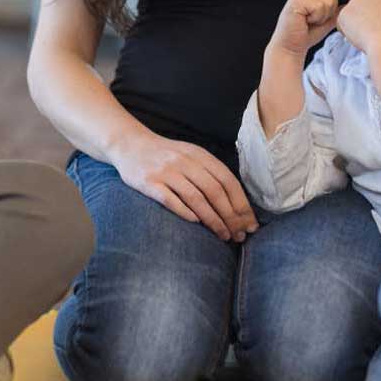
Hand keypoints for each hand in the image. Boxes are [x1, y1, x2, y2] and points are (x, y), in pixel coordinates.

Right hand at [113, 134, 257, 240]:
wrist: (130, 144)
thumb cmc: (166, 156)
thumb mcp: (190, 155)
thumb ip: (210, 173)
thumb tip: (236, 205)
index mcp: (199, 155)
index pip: (227, 181)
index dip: (241, 204)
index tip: (250, 224)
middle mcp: (184, 161)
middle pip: (214, 191)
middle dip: (231, 216)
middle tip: (239, 235)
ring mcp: (166, 172)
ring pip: (196, 198)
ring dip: (213, 220)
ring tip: (223, 236)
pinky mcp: (149, 182)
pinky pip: (170, 200)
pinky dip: (185, 212)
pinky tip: (196, 223)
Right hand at [269, 0, 338, 58]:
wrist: (291, 46)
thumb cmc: (309, 32)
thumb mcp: (330, 16)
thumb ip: (340, 4)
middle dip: (330, 9)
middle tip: (315, 18)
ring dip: (323, 15)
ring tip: (310, 20)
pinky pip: (320, 6)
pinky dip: (317, 18)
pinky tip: (305, 21)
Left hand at [336, 0, 380, 54]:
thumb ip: (368, 7)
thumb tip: (353, 11)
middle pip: (357, 2)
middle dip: (360, 16)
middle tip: (372, 25)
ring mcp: (356, 0)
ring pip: (348, 14)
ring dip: (354, 24)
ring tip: (367, 30)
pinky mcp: (345, 11)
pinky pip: (341, 23)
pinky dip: (347, 30)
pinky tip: (358, 32)